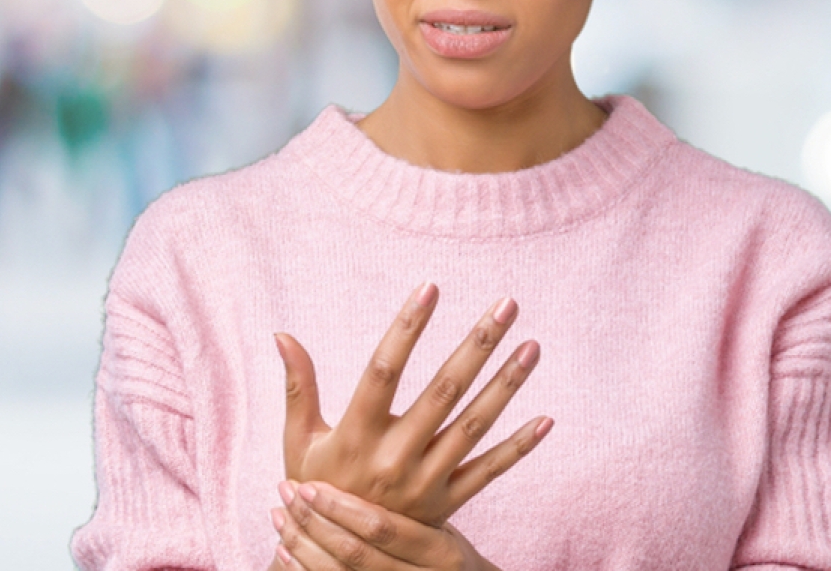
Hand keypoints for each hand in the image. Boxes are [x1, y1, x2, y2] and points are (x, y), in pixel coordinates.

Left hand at [270, 480, 496, 570]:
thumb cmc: (437, 538)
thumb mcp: (440, 512)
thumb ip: (422, 476)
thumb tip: (394, 416)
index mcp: (436, 549)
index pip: (381, 527)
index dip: (340, 508)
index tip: (306, 484)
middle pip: (354, 552)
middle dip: (313, 524)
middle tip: (288, 490)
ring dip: (301, 545)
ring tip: (278, 514)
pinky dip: (301, 568)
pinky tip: (282, 548)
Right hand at [275, 283, 552, 526]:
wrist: (336, 560)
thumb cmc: (316, 487)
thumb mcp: (299, 440)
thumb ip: (298, 386)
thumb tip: (282, 335)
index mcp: (355, 434)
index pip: (383, 370)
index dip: (406, 328)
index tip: (430, 287)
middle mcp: (393, 457)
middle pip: (442, 391)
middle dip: (477, 345)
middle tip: (507, 304)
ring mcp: (424, 481)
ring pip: (473, 426)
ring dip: (506, 385)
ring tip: (533, 346)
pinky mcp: (446, 504)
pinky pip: (488, 472)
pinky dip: (519, 447)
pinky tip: (547, 419)